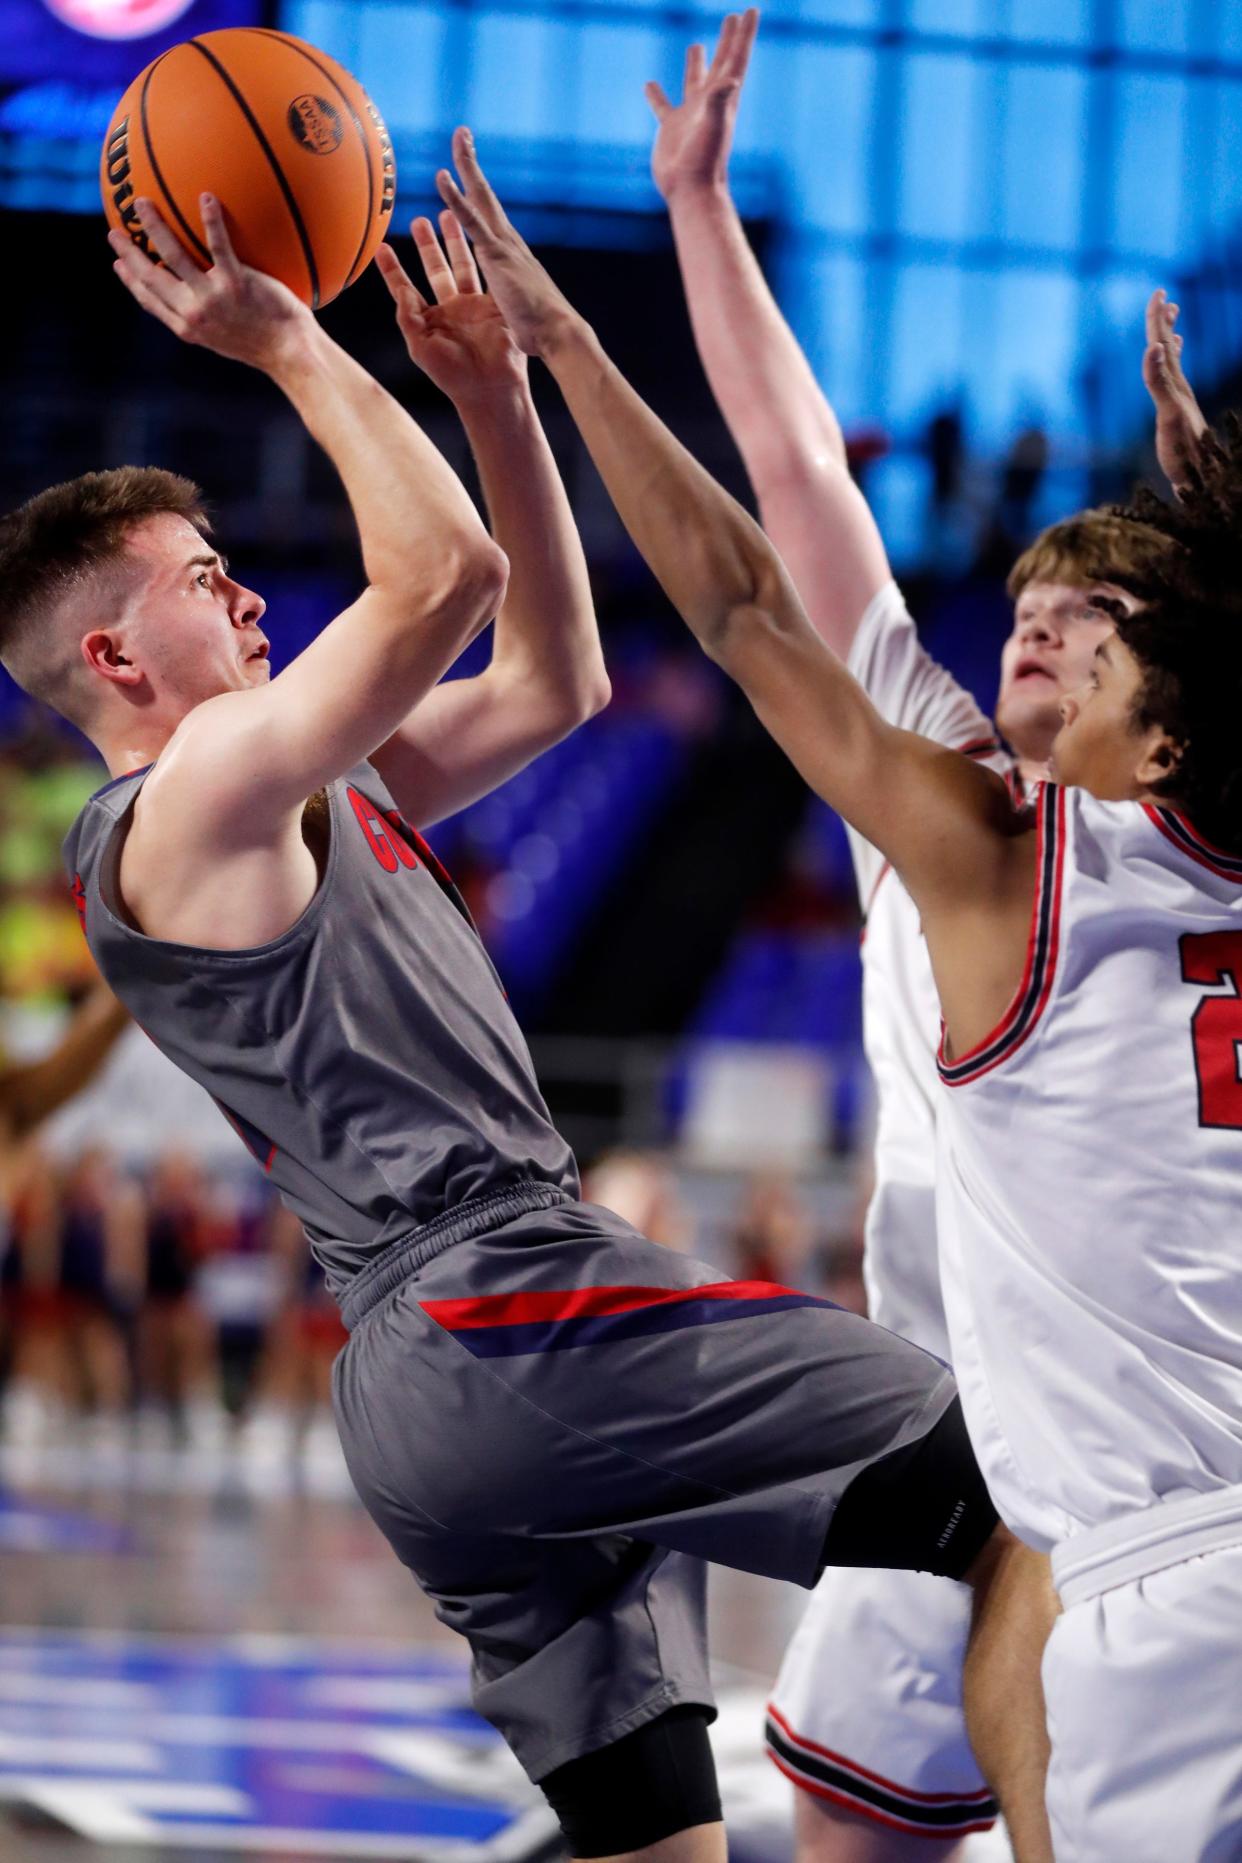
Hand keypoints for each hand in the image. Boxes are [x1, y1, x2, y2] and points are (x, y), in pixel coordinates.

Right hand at [107, 195, 311, 372]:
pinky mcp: (236, 283)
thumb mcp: (228, 340)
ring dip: (154, 226)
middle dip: (129, 252)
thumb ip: (209, 319)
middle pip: (151, 276)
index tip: (118, 263)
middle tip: (115, 230)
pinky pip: (219, 246)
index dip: (130, 281)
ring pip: (173, 255)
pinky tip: (206, 196)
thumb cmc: (265, 345)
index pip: (150, 301)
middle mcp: (194, 312)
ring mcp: (213, 297)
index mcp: (188, 327)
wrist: (290, 353)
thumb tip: (202, 298)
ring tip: (143, 203)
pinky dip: (211, 219)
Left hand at [374, 211, 526, 403]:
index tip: (381, 247)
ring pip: (462, 265)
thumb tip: (400, 288)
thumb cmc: (452, 375)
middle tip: (418, 219)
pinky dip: (482, 253)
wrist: (491, 387)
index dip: (393, 269)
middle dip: (427, 245)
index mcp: (429, 321)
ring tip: (448, 213)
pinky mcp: (494, 304)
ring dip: (454, 240)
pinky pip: (487, 274)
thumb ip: (408, 316)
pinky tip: (478, 232)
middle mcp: (450, 310)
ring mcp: (473, 305)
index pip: (406, 289)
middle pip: (436, 269)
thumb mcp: (420, 347)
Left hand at [435, 130, 581, 358]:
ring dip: (467, 166)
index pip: (488, 216)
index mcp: (508, 254)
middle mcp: (507, 242)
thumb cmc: (539, 328)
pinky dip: (456, 198)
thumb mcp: (516, 306)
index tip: (467, 171)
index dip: (476, 192)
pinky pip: (472, 221)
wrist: (556, 334)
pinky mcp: (496, 254)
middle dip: (472, 165)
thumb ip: (508, 294)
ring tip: (459, 137)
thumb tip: (509, 299)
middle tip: (463, 135)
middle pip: (485, 196)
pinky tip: (442, 179)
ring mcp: (502, 245)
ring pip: (480, 198)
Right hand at [645, 9, 758, 203]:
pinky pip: (662, 106)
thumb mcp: (714, 127)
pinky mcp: (671, 128)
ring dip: (696, 63)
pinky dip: (655, 95)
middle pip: (721, 62)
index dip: (744, 34)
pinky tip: (649, 84)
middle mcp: (709, 102)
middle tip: (733, 17)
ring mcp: (689, 115)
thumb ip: (720, 100)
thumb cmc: (705, 162)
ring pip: (693, 80)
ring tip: (696, 45)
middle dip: (728, 39)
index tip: (752, 10)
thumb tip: (731, 78)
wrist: (690, 191)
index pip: (736, 58)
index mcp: (724, 98)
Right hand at [1143, 287, 1207, 493]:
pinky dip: (1162, 363)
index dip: (1158, 319)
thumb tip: (1154, 346)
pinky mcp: (1174, 413)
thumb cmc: (1184, 452)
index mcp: (1174, 383)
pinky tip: (1166, 357)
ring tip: (1168, 317)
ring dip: (1166, 337)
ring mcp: (1176, 399)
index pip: (1162, 344)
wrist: (1200, 479)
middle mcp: (1177, 387)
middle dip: (1161, 321)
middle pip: (1165, 347)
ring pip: (1169, 360)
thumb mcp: (1171, 412)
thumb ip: (1160, 380)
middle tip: (1161, 294)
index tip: (1160, 293)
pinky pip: (1167, 380)